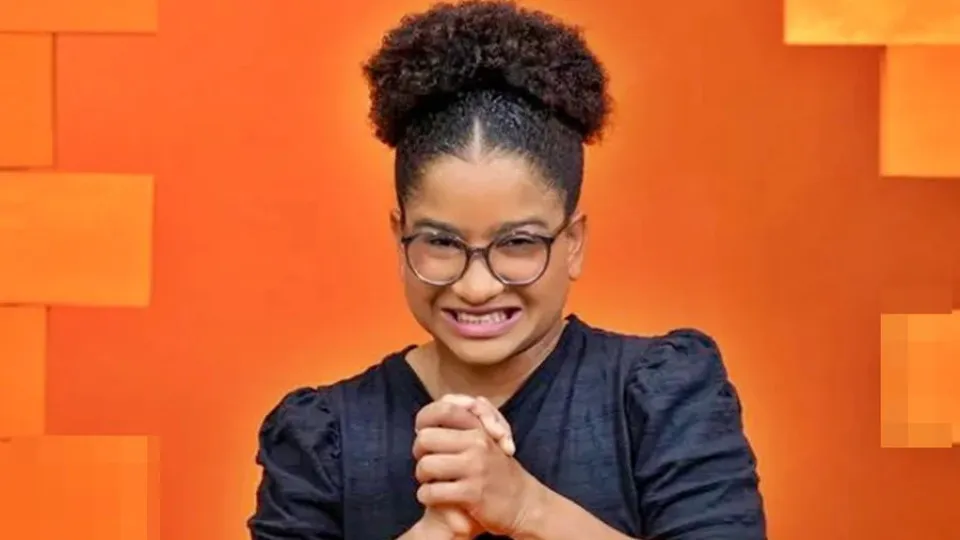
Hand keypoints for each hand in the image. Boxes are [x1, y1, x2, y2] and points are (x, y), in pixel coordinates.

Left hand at [413, 399, 544, 536]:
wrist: (523, 503)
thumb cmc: (497, 469)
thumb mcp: (487, 438)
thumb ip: (469, 417)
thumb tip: (446, 400)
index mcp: (479, 427)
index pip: (443, 409)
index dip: (424, 419)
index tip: (423, 432)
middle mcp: (478, 443)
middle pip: (426, 438)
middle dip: (418, 451)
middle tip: (424, 460)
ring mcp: (475, 468)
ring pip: (426, 465)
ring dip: (421, 476)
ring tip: (429, 481)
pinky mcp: (472, 493)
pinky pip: (432, 491)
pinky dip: (426, 496)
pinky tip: (433, 497)